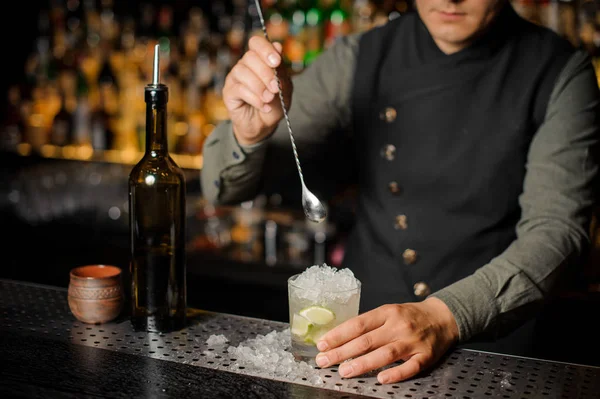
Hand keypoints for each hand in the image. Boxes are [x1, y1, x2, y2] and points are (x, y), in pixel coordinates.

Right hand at [223, 35, 292, 145]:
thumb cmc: (274, 104)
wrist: (265, 126)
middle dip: (266, 73)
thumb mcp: (284, 87)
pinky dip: (254, 98)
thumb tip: (277, 46)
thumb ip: (281, 69)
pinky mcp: (229, 92)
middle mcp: (245, 65)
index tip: (277, 62)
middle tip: (275, 89)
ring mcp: (235, 78)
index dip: (265, 49)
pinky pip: (239, 89)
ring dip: (259, 86)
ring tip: (269, 99)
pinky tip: (264, 106)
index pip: (256, 43)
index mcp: (259, 60)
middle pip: (250, 57)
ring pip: (242, 72)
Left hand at [315, 297, 458, 383]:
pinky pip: (410, 367)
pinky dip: (396, 374)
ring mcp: (412, 342)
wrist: (443, 317)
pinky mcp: (426, 356)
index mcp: (387, 312)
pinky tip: (381, 379)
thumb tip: (340, 338)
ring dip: (363, 363)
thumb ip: (369, 324)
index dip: (339, 335)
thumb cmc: (409, 316)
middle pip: (367, 340)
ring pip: (385, 354)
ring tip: (344, 371)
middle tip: (324, 361)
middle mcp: (398, 326)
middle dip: (342, 352)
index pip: (358, 324)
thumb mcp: (389, 312)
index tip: (322, 344)